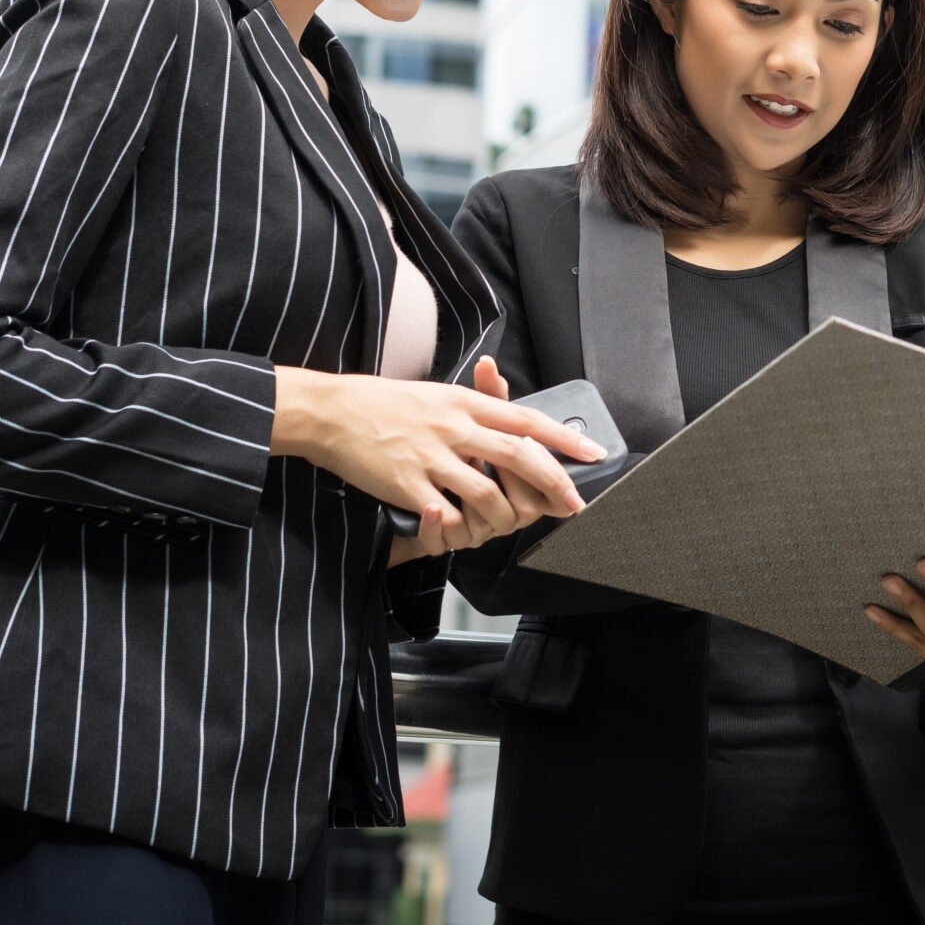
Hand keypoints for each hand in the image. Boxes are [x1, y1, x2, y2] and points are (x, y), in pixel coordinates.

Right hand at [272, 355, 599, 561]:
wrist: (333, 412)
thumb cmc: (384, 403)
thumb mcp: (436, 394)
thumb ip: (474, 405)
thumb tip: (508, 412)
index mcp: (464, 403)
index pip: (526, 420)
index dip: (564, 439)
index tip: (592, 454)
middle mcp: (454, 427)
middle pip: (519, 456)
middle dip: (554, 483)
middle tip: (573, 503)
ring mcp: (432, 457)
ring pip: (488, 493)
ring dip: (504, 516)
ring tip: (507, 523)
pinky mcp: (408, 484)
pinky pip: (446, 515)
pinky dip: (459, 528)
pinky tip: (460, 529)